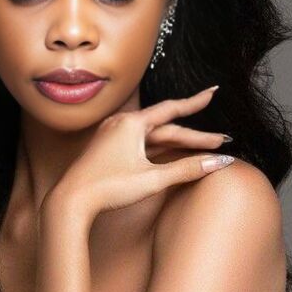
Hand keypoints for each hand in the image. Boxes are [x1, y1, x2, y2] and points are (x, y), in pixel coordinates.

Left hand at [46, 87, 232, 220]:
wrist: (71, 201)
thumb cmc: (108, 188)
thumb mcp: (152, 179)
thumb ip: (187, 169)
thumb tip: (220, 161)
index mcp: (132, 123)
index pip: (172, 109)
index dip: (196, 102)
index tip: (213, 91)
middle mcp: (121, 123)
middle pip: (166, 127)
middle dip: (194, 136)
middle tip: (220, 140)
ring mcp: (113, 135)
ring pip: (153, 136)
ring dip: (178, 142)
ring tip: (202, 147)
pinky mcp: (109, 148)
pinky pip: (141, 143)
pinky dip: (159, 148)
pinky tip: (173, 152)